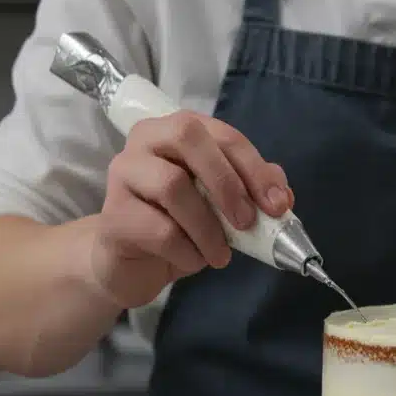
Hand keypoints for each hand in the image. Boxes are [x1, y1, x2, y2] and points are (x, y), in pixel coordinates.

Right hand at [88, 110, 293, 308]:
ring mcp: (123, 174)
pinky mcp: (113, 216)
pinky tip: (193, 260)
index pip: (222, 135)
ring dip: (208, 228)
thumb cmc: (180, 226)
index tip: (277, 204)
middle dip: (227, 182)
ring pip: (172, 185)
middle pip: (187, 137)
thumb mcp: (222, 208)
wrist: (133, 264)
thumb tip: (282, 196)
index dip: (255, 168)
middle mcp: (146, 141)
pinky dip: (187, 251)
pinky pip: (159, 230)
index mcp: (178, 131)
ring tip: (221, 255)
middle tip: (246, 222)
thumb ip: (251, 193)